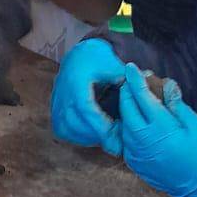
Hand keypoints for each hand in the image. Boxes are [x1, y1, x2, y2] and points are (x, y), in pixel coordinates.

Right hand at [49, 37, 127, 153]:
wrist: (80, 54)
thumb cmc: (98, 58)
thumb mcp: (113, 63)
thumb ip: (125, 79)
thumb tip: (142, 87)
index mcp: (76, 80)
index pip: (85, 109)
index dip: (100, 126)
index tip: (116, 135)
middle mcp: (62, 92)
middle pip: (74, 122)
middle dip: (96, 135)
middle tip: (117, 141)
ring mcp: (56, 101)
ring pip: (66, 128)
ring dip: (86, 137)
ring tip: (106, 137)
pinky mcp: (55, 108)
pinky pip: (61, 128)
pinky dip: (76, 135)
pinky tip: (92, 135)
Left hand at [118, 64, 196, 196]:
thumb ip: (176, 104)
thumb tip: (165, 84)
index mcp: (160, 128)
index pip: (141, 96)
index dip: (135, 80)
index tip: (130, 67)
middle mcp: (143, 141)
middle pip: (127, 109)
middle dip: (128, 92)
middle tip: (135, 82)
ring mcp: (137, 156)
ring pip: (124, 125)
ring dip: (128, 110)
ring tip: (138, 101)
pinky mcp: (137, 166)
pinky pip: (126, 141)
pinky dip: (130, 128)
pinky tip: (139, 122)